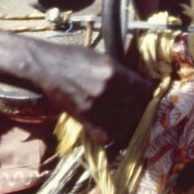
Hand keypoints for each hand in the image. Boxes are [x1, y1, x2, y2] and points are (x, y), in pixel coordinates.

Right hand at [32, 43, 153, 144]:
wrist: (45, 67)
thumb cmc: (72, 57)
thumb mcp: (101, 58)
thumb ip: (119, 71)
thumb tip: (137, 81)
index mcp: (113, 72)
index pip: (145, 90)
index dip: (148, 93)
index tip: (145, 94)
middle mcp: (107, 90)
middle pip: (137, 108)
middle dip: (138, 108)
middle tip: (134, 107)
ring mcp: (95, 106)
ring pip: (124, 124)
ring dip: (126, 123)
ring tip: (122, 118)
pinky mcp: (84, 118)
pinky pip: (105, 136)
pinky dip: (108, 135)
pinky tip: (107, 127)